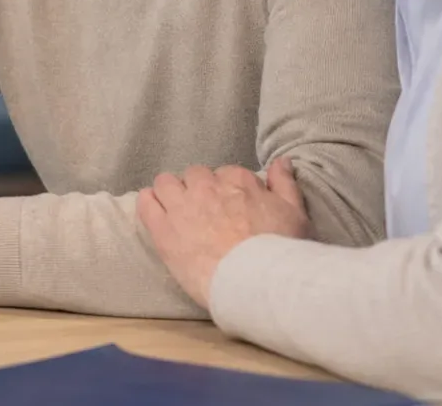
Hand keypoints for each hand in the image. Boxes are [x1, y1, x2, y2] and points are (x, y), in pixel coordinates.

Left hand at [137, 157, 311, 309]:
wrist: (253, 280)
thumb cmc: (278, 250)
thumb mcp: (295, 214)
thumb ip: (285, 184)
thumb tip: (282, 161)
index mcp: (238, 181)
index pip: (226, 174)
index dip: (228, 191)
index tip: (231, 208)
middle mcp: (206, 186)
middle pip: (195, 176)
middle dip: (199, 190)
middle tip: (206, 213)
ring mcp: (181, 205)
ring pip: (166, 183)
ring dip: (171, 192)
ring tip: (178, 212)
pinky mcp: (162, 228)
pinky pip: (146, 202)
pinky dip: (149, 203)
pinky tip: (156, 213)